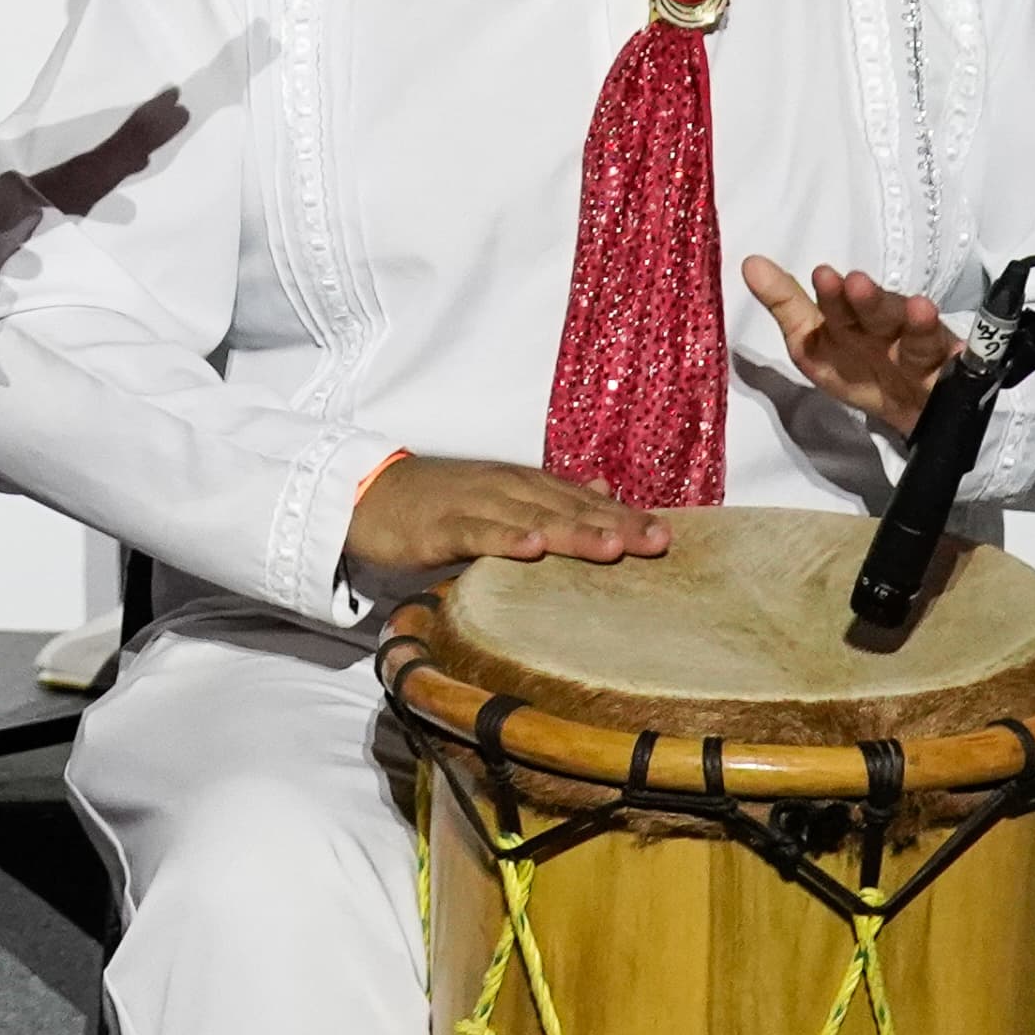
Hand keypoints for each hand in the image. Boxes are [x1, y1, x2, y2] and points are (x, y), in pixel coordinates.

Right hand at [346, 453, 669, 588]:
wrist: (364, 492)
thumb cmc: (436, 501)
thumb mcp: (498, 494)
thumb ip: (549, 496)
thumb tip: (602, 490)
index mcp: (521, 485)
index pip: (581, 500)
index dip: (624, 516)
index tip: (669, 537)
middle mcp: (504, 488)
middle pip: (566, 507)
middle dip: (614, 524)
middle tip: (658, 543)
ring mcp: (472, 505)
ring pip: (529, 517)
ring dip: (571, 531)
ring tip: (612, 547)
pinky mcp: (437, 525)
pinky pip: (475, 533)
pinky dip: (504, 538)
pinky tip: (530, 549)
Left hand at [742, 255, 962, 439]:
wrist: (910, 413)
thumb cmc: (857, 369)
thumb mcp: (813, 344)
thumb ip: (785, 306)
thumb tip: (749, 262)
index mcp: (850, 323)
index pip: (838, 306)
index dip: (832, 294)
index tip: (823, 275)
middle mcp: (887, 329)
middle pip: (880, 314)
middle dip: (870, 301)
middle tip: (857, 284)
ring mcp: (921, 349)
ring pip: (919, 335)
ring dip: (917, 321)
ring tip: (917, 307)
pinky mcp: (953, 372)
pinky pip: (955, 364)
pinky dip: (955, 356)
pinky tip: (956, 348)